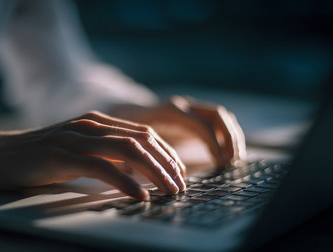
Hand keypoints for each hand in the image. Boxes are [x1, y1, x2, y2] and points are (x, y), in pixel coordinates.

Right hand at [0, 111, 185, 200]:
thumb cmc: (39, 156)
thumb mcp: (77, 150)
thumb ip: (104, 153)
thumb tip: (136, 171)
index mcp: (97, 122)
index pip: (143, 134)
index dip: (167, 153)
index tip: (179, 173)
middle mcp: (90, 125)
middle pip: (142, 140)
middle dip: (168, 163)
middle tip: (182, 185)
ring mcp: (75, 138)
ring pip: (128, 150)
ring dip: (155, 172)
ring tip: (170, 190)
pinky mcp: (61, 155)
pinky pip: (101, 167)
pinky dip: (125, 181)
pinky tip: (139, 195)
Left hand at [110, 96, 246, 168]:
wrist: (122, 112)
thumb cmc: (125, 129)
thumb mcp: (130, 139)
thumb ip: (142, 151)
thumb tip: (148, 173)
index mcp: (170, 110)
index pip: (201, 124)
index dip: (214, 144)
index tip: (220, 163)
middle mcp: (183, 105)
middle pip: (218, 115)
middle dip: (230, 138)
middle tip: (232, 162)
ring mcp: (189, 108)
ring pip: (221, 117)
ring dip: (232, 137)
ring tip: (233, 161)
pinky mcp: (192, 116)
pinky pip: (216, 122)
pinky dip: (225, 137)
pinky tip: (224, 157)